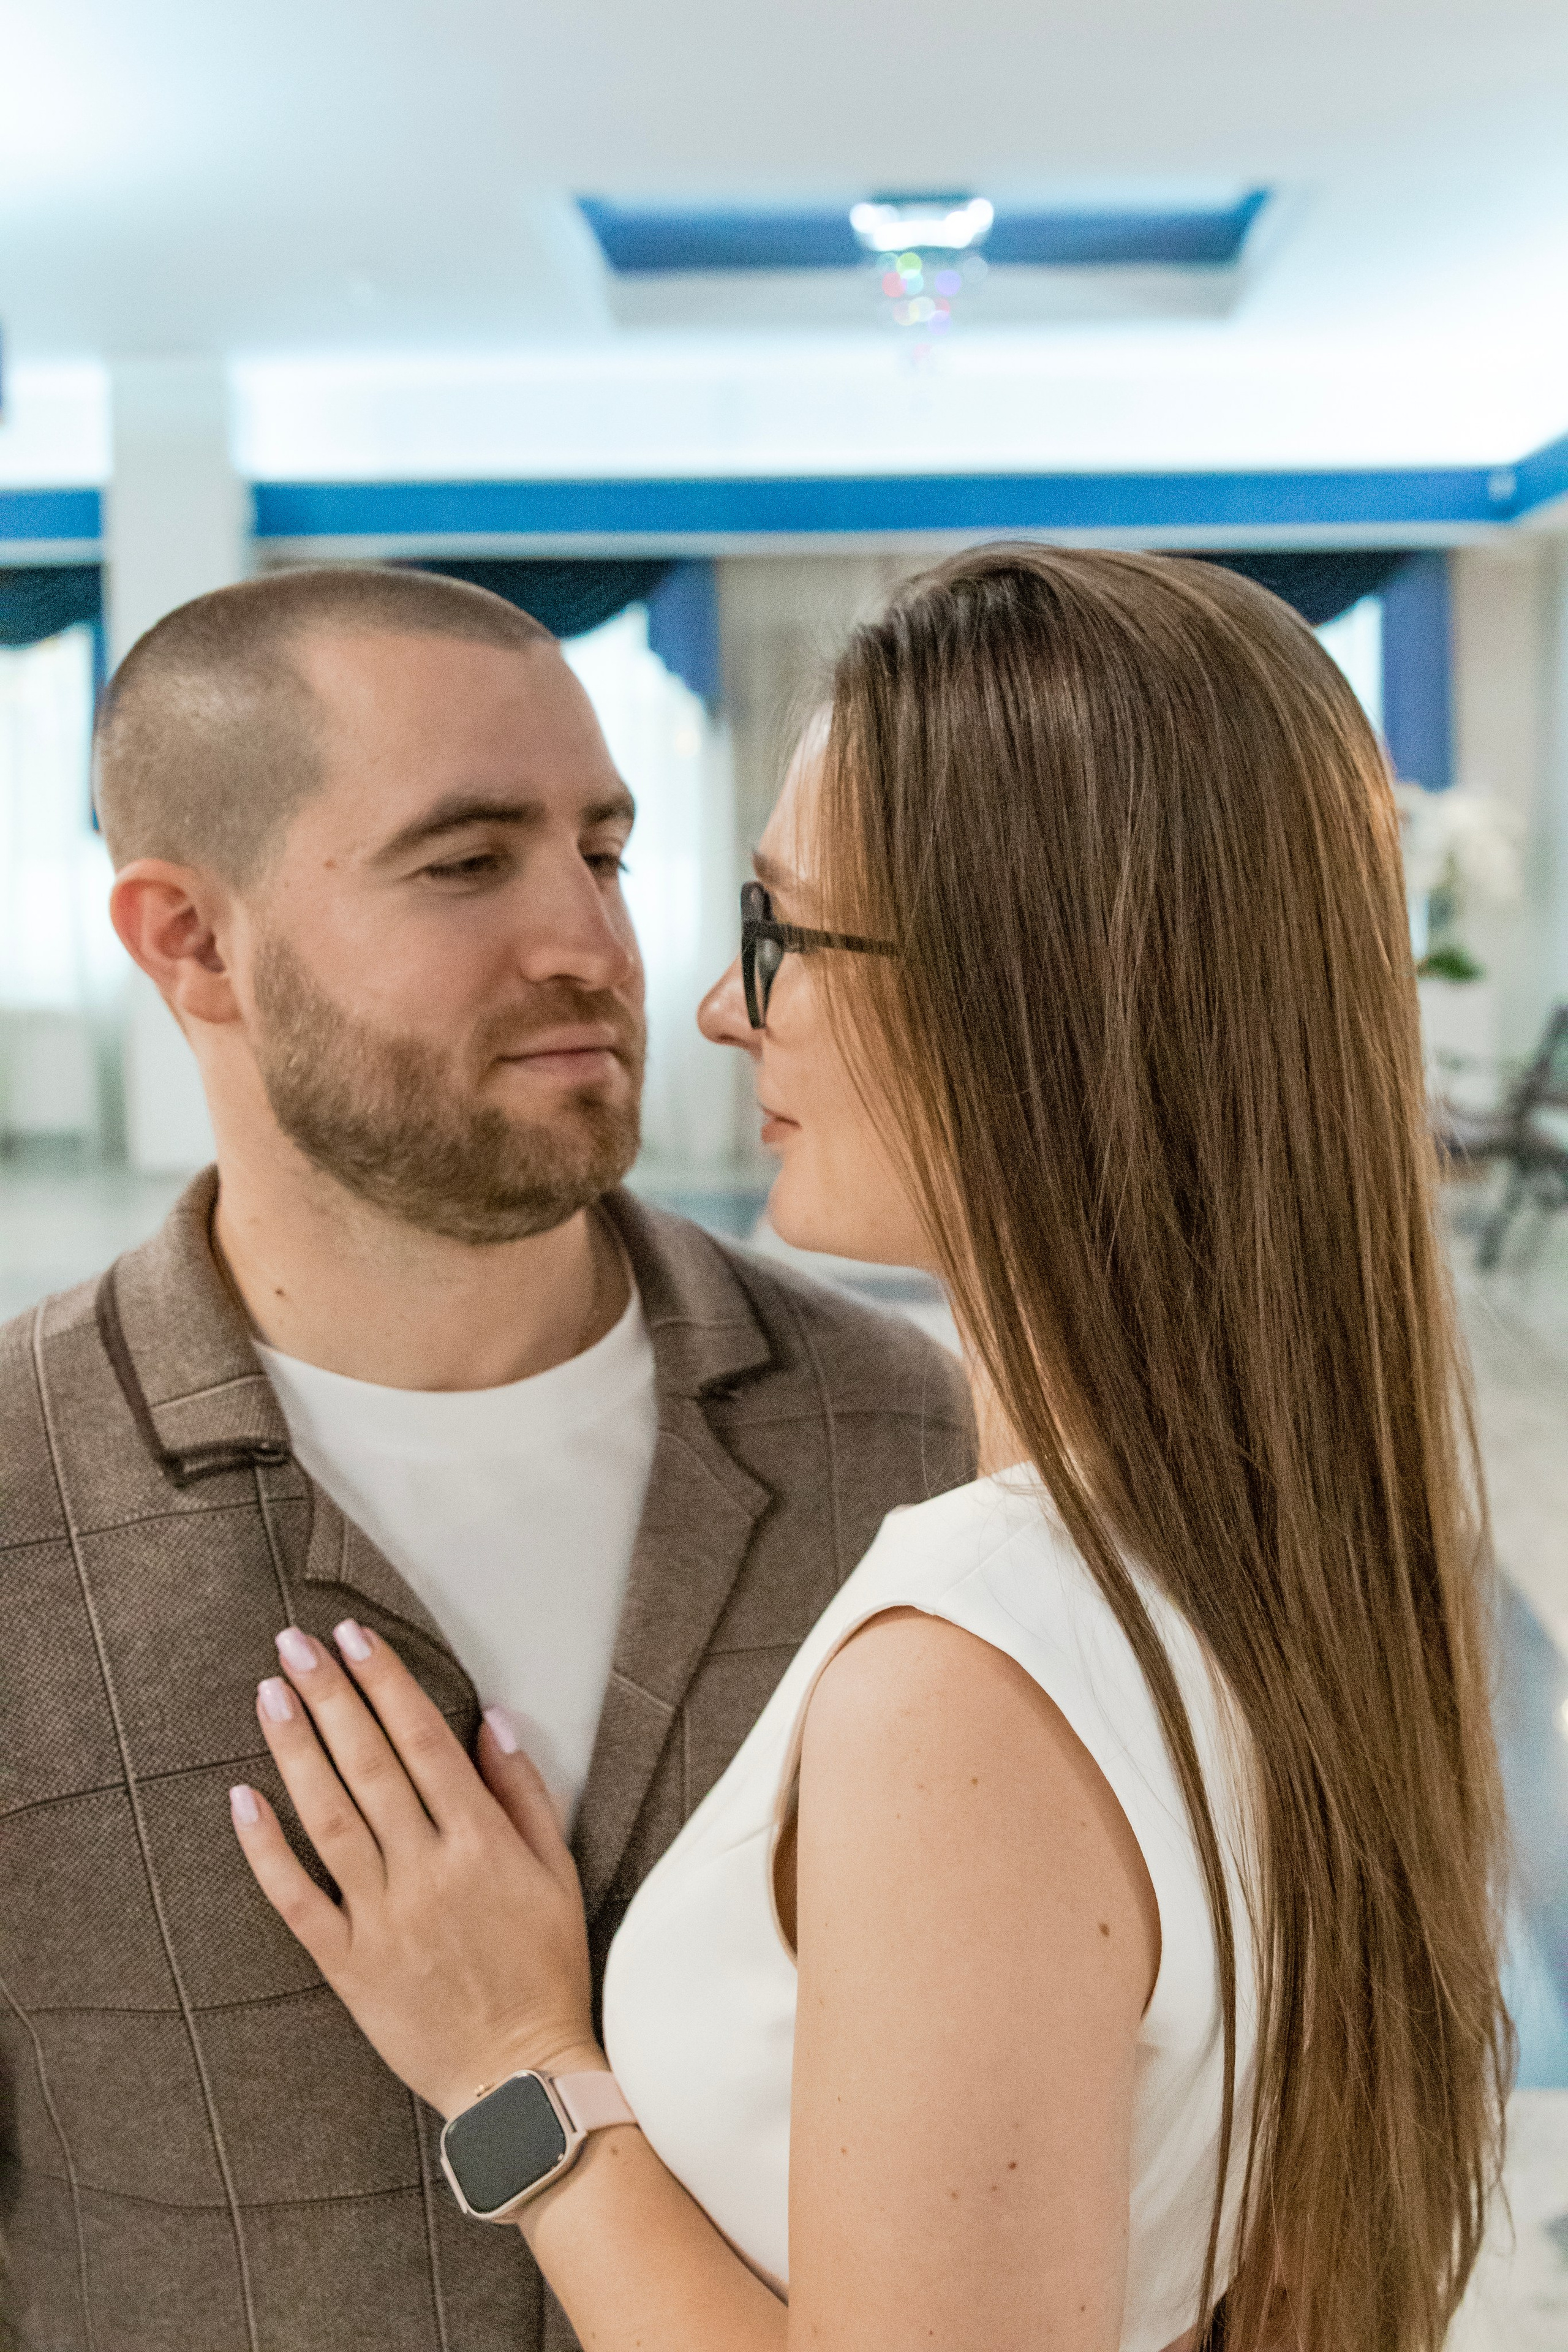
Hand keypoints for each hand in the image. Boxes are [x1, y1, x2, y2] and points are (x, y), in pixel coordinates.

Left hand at [229, 1620, 597, 2119]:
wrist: (520, 2079)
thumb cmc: (546, 1969)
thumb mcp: (559, 1873)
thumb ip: (525, 1794)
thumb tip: (493, 1721)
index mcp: (482, 1843)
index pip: (423, 1740)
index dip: (385, 1683)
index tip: (354, 1636)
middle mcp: (428, 1871)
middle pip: (368, 1764)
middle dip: (329, 1695)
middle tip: (293, 1643)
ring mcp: (383, 1917)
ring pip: (328, 1817)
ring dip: (295, 1750)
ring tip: (269, 1694)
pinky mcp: (347, 1964)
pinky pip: (297, 1898)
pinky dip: (266, 1848)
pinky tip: (242, 1798)